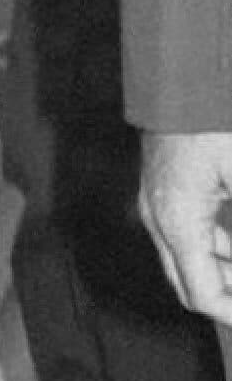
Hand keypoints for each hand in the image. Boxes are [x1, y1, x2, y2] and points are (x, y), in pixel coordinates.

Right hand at [139, 131, 231, 324]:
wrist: (179, 81)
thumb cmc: (212, 125)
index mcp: (177, 223)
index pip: (203, 294)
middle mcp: (158, 220)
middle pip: (189, 285)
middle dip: (228, 299)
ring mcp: (155, 205)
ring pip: (188, 263)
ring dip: (224, 275)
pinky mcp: (162, 191)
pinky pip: (187, 238)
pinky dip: (217, 253)